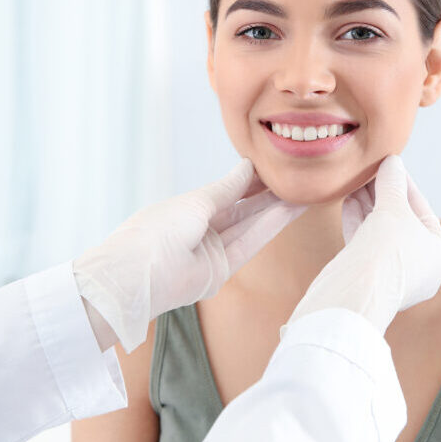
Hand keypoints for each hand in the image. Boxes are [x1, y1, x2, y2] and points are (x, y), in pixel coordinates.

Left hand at [74, 159, 306, 351]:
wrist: (137, 275)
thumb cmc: (156, 231)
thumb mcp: (195, 202)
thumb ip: (226, 189)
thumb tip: (246, 167)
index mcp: (188, 210)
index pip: (227, 193)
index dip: (251, 180)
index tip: (276, 166)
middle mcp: (201, 231)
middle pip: (243, 210)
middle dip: (270, 195)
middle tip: (298, 179)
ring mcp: (212, 253)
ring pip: (250, 227)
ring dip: (276, 210)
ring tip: (303, 193)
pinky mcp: (221, 272)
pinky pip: (248, 245)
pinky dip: (269, 227)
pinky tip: (288, 210)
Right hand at [284, 155, 440, 335]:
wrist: (356, 292)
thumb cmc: (387, 250)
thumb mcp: (394, 209)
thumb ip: (393, 184)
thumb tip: (392, 162)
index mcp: (440, 253)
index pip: (422, 208)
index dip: (404, 182)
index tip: (390, 163)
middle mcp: (422, 266)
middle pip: (401, 220)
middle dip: (382, 194)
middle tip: (369, 171)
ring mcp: (396, 275)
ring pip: (382, 232)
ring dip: (368, 206)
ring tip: (355, 182)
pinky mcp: (372, 279)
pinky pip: (368, 245)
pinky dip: (359, 223)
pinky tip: (348, 201)